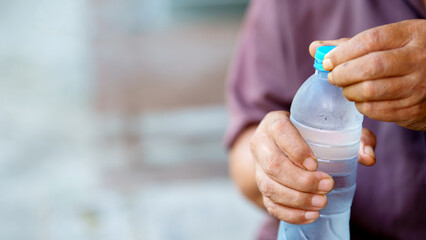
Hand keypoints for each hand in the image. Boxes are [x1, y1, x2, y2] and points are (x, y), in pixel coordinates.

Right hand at [250, 111, 375, 223]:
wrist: (283, 147)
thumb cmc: (312, 134)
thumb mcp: (332, 129)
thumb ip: (356, 138)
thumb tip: (368, 157)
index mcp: (274, 122)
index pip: (279, 131)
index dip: (296, 148)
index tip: (315, 164)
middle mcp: (261, 143)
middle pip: (273, 164)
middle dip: (301, 180)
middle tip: (327, 186)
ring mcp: (258, 167)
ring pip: (268, 186)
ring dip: (296, 199)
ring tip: (321, 203)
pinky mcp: (260, 187)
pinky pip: (269, 204)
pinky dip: (290, 213)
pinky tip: (311, 215)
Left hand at [309, 19, 425, 130]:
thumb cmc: (405, 58)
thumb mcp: (389, 43)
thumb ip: (351, 45)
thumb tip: (315, 48)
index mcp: (411, 35)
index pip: (370, 40)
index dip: (343, 52)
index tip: (327, 61)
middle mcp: (419, 59)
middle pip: (370, 66)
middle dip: (343, 74)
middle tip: (334, 77)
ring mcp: (419, 85)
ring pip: (372, 90)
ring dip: (350, 91)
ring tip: (347, 89)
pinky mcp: (414, 109)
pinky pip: (378, 110)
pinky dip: (362, 107)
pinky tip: (361, 100)